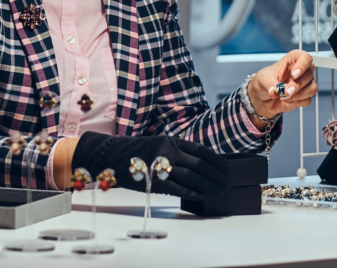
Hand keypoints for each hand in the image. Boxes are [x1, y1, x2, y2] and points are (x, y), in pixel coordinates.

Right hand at [70, 133, 228, 199]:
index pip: (201, 151)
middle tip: (226, 185)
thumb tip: (200, 165)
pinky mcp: (152, 179)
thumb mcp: (158, 144)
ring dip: (208, 186)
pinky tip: (202, 196)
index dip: (217, 161)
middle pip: (200, 165)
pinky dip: (192, 192)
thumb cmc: (135, 152)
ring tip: (219, 193)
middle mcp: (167, 150)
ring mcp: (159, 164)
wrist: (109, 154)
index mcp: (170, 140)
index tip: (227, 169)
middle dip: (216, 177)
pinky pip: (177, 187)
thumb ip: (176, 152)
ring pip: (192, 177)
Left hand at [249, 50, 316, 120]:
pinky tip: (287, 100)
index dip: (302, 65)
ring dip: (299, 95)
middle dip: (298, 85)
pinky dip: (296, 102)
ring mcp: (304, 84)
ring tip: (284, 96)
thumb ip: (269, 83)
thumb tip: (274, 90)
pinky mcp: (304, 96)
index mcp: (292, 60)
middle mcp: (301, 71)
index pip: (305, 57)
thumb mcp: (262, 78)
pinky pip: (307, 100)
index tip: (294, 74)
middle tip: (286, 91)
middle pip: (309, 74)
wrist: (262, 97)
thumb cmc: (265, 81)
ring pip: (312, 88)